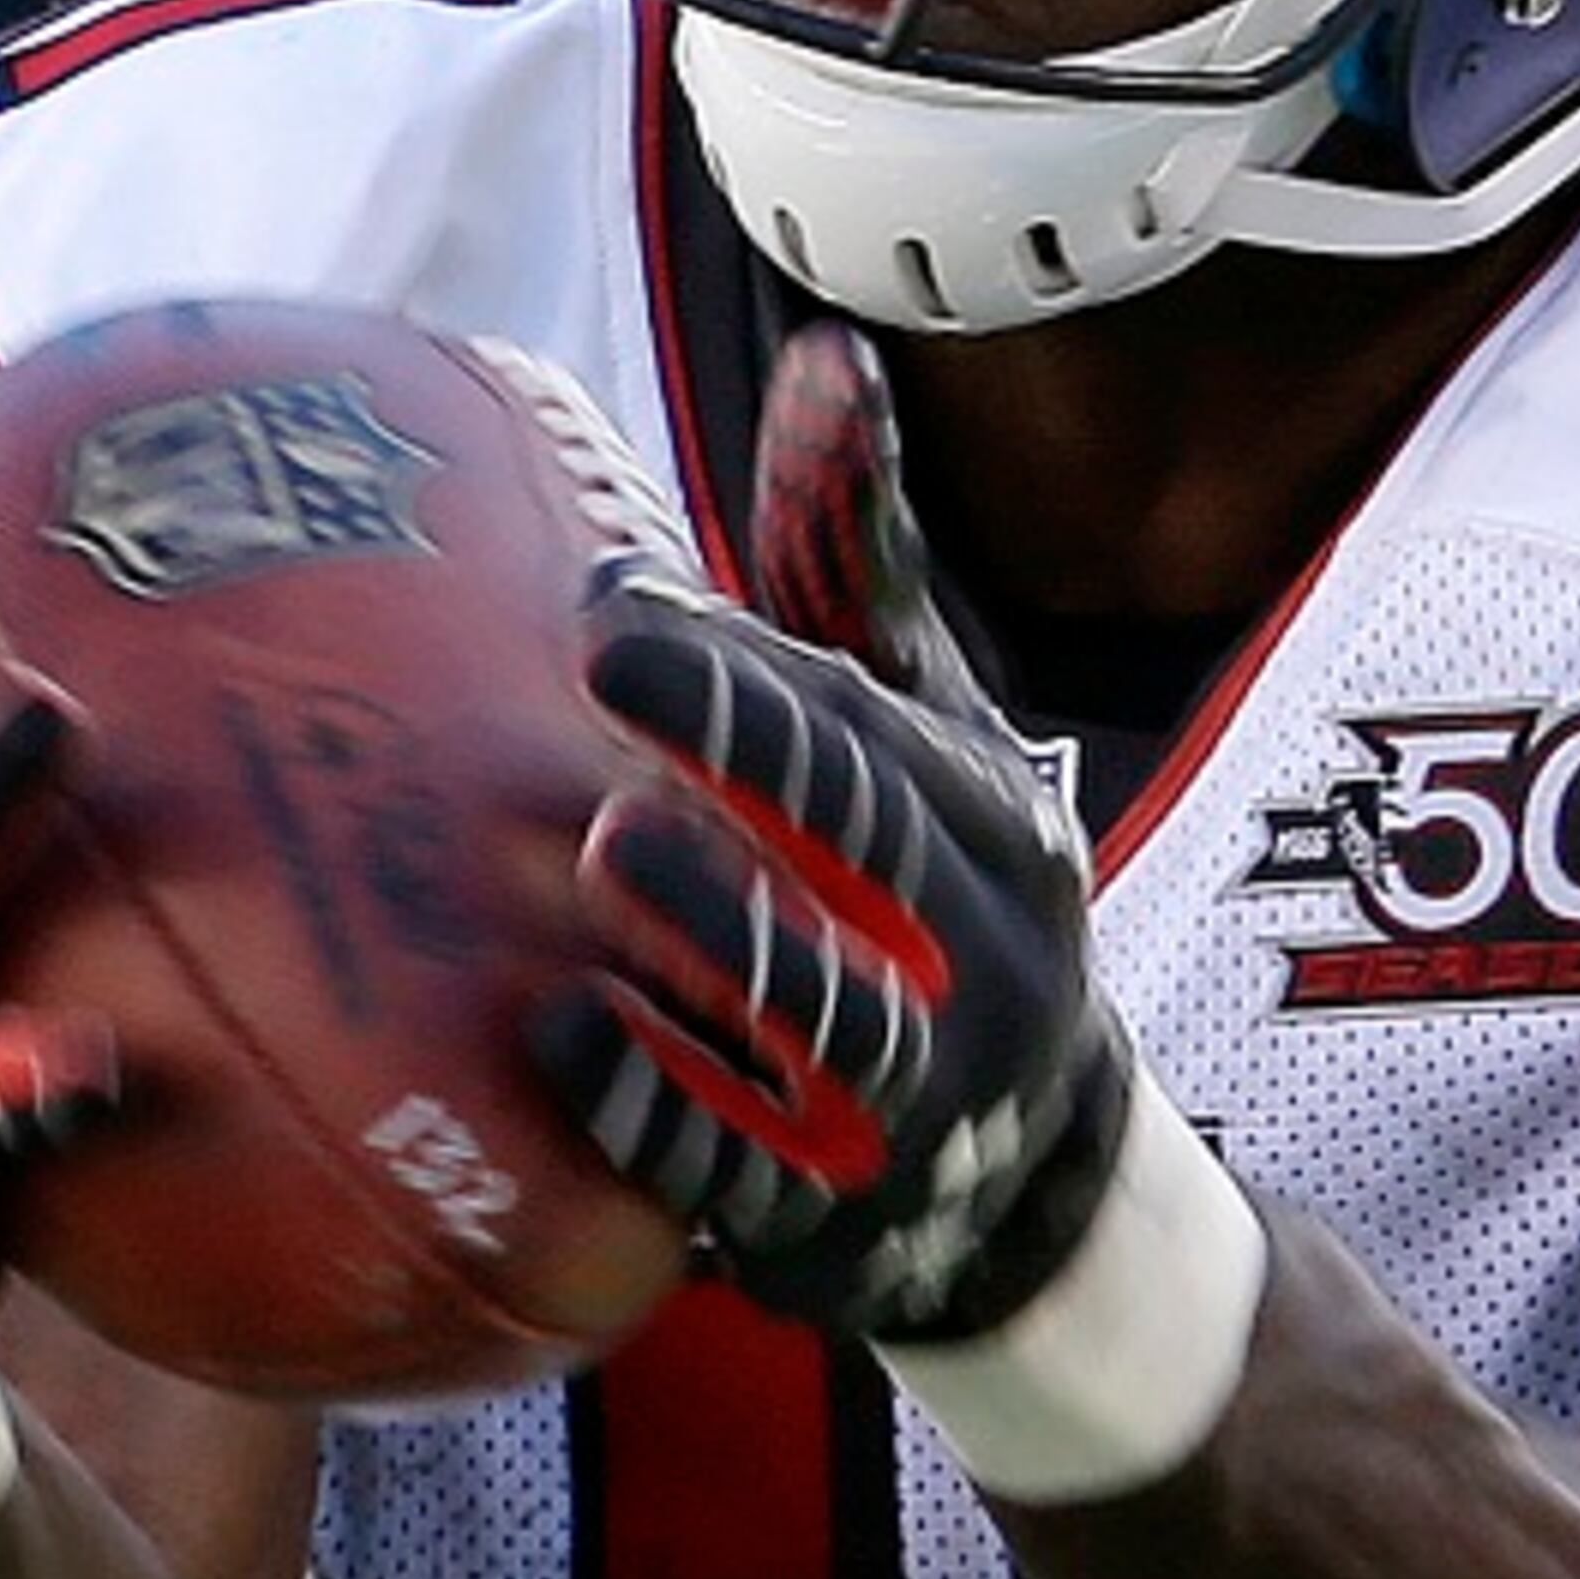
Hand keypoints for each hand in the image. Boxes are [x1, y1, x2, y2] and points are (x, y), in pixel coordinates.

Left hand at [532, 325, 1135, 1343]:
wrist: (1025, 1193)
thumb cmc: (934, 904)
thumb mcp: (932, 741)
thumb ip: (863, 577)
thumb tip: (828, 359)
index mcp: (996, 825)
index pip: (879, 727)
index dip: (752, 661)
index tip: (612, 593)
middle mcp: (986, 955)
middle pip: (877, 837)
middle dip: (751, 744)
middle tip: (609, 651)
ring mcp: (927, 1101)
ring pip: (832, 1012)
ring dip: (718, 924)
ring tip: (602, 843)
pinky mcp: (847, 1220)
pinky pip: (749, 1169)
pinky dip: (655, 1108)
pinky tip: (554, 1037)